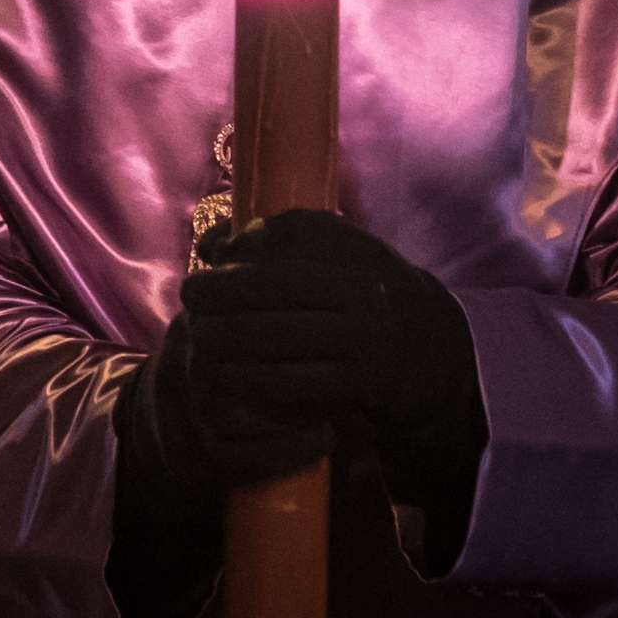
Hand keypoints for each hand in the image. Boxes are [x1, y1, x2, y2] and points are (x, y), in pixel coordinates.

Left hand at [178, 211, 486, 538]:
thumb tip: (211, 242)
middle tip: (191, 296)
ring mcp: (368, 334)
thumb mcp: (330, 257)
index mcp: (355, 248)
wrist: (426, 348)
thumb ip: (274, 243)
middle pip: (282, 285)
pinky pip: (304, 381)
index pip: (293, 236)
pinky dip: (260, 378)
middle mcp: (365, 286)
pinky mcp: (366, 380)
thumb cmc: (357, 295)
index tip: (210, 258)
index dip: (244, 247)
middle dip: (226, 291)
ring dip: (234, 337)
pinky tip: (229, 374)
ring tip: (200, 335)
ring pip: (288, 334)